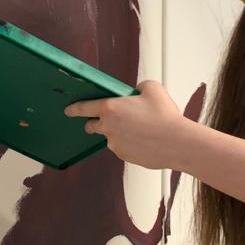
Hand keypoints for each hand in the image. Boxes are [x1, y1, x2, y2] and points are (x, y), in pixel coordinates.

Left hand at [65, 80, 184, 169]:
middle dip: (94, 123)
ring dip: (118, 133)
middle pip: (92, 126)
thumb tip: (136, 94)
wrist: (177, 142)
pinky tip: (145, 139)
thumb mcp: (152, 88)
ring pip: (111, 137)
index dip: (74, 109)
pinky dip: (130, 143)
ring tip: (140, 128)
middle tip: (107, 119)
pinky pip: (123, 148)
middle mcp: (108, 127)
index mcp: (110, 108)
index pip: (84, 108)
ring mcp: (115, 144)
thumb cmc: (164, 114)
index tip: (68, 111)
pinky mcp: (125, 156)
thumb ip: (138, 87)